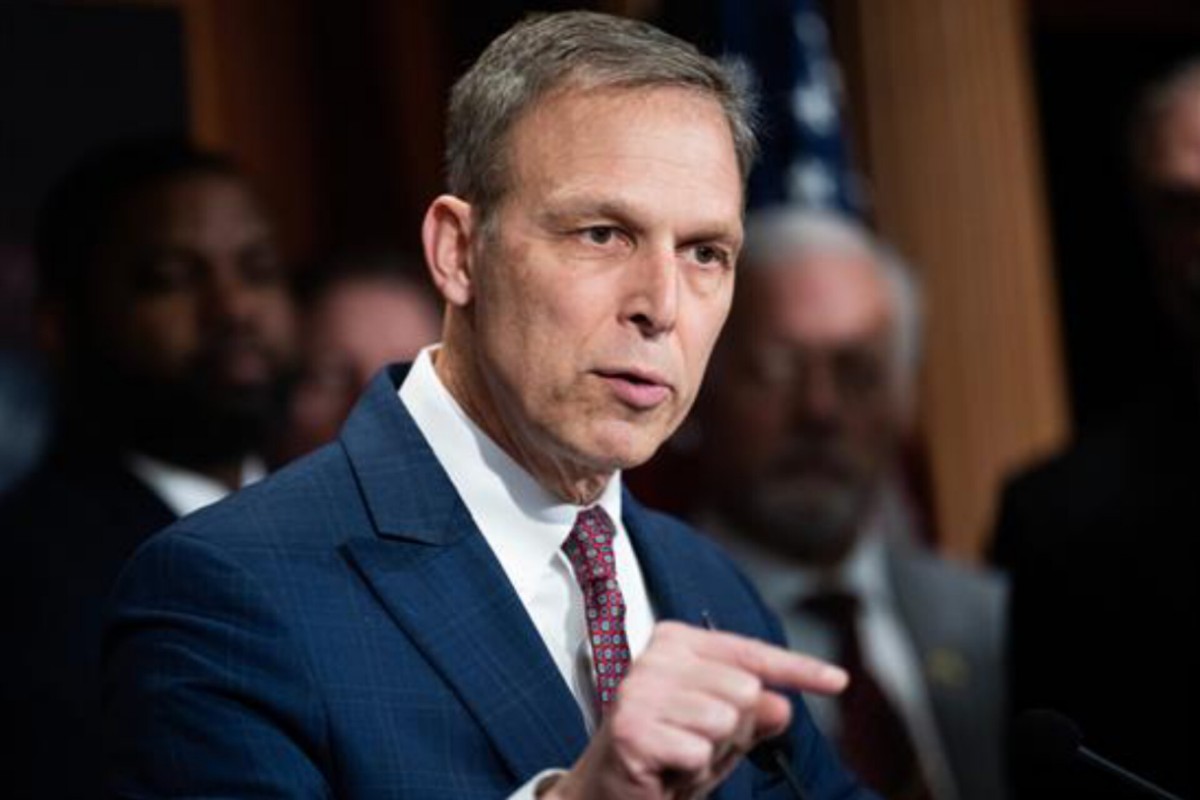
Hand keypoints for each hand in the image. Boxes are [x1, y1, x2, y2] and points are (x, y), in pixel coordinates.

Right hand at [543, 621, 847, 799]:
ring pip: (725, 720)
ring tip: (679, 755)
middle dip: (734, 730)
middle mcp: (656, 656)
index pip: (751, 653)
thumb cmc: (667, 756)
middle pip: (744, 690)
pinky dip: (690, 771)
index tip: (838, 680)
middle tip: (695, 744)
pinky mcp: (631, 727)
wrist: (608, 795)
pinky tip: (664, 768)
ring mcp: (640, 689)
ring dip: (710, 752)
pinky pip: (699, 752)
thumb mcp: (723, 733)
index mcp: (679, 643)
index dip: (799, 670)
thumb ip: (756, 715)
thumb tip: (781, 704)